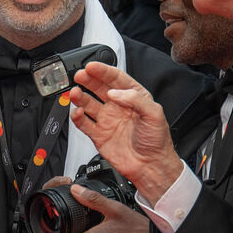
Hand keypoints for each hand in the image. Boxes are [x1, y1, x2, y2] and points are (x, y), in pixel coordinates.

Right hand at [68, 62, 182, 200]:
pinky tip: (77, 112)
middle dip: (88, 79)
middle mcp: (118, 106)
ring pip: (88, 102)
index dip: (103, 71)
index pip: (116, 78)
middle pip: (99, 87)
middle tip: (79, 75)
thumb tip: (115, 92)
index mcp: (133, 97)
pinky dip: (77, 116)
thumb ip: (135, 99)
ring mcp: (107, 120)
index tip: (92, 66)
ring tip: (75, 92)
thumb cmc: (157, 141)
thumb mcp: (154, 114)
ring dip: (80, 96)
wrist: (151, 166)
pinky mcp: (98, 134)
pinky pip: (84, 122)